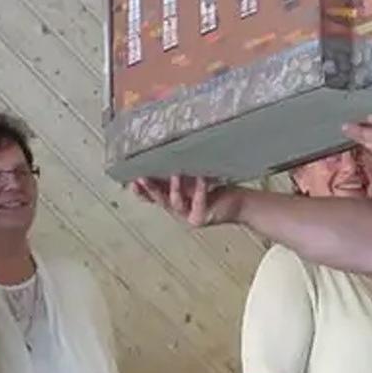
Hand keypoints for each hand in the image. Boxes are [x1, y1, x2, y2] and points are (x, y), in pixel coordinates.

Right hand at [129, 175, 244, 227]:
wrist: (240, 205)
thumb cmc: (218, 191)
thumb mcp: (193, 180)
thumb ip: (179, 174)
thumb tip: (165, 154)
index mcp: (173, 201)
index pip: (151, 197)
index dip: (140, 189)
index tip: (131, 178)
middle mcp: (178, 211)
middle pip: (159, 200)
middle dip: (149, 188)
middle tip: (140, 177)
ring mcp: (189, 217)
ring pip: (175, 203)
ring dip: (173, 188)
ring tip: (173, 174)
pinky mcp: (202, 218)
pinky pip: (198, 202)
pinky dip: (198, 189)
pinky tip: (199, 177)